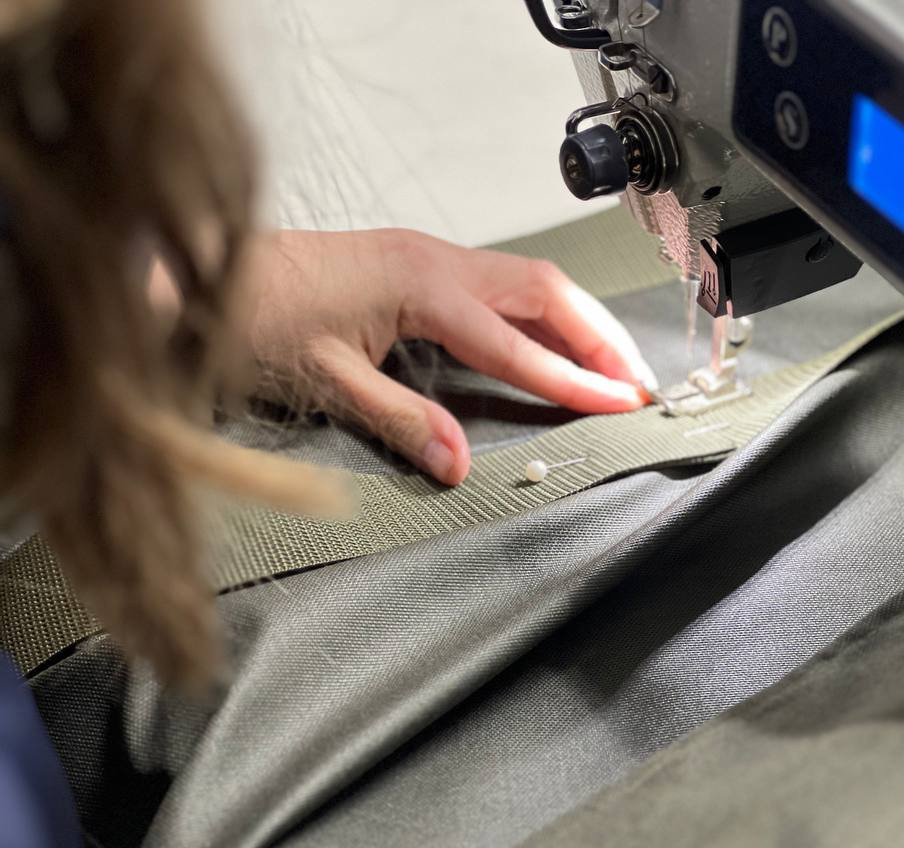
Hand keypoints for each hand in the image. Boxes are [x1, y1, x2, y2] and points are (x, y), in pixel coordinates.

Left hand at [246, 230, 656, 485]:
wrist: (196, 271)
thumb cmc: (251, 317)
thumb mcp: (326, 379)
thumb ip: (401, 421)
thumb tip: (456, 466)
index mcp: (421, 283)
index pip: (516, 341)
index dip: (573, 378)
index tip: (621, 403)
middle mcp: (436, 259)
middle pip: (545, 291)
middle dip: (599, 337)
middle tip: (639, 382)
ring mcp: (428, 256)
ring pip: (529, 282)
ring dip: (577, 322)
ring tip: (614, 367)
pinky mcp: (417, 264)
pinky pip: (501, 285)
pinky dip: (540, 316)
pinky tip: (551, 345)